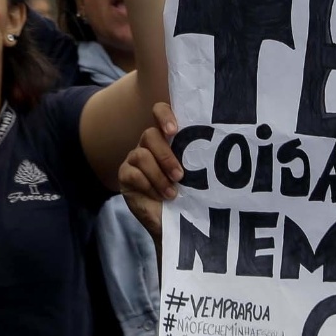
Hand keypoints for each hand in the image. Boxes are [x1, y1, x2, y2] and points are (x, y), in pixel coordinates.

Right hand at [118, 102, 182, 242]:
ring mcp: (134, 159)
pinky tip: (158, 197)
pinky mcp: (125, 175)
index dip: (164, 116)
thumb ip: (195, 159)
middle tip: (180, 176)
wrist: (172, 223)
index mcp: (168, 139)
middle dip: (166, 156)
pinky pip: (133, 174)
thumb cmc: (186, 196)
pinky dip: (148, 186)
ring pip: (141, 155)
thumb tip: (210, 152)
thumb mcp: (195, 175)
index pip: (160, 112)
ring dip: (159, 175)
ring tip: (171, 193)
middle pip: (149, 134)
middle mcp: (149, 146)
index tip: (174, 131)